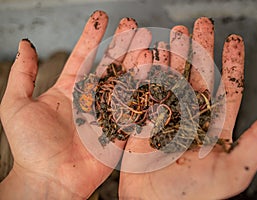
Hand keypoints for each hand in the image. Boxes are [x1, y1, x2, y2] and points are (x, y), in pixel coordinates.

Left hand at [0, 11, 136, 198]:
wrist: (48, 181)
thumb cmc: (30, 147)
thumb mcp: (15, 105)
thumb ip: (23, 74)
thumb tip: (25, 44)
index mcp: (70, 90)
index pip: (84, 56)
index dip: (92, 36)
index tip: (101, 17)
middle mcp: (92, 99)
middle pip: (111, 66)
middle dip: (122, 45)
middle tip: (134, 26)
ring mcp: (109, 113)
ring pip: (126, 82)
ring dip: (137, 62)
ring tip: (147, 43)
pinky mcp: (122, 130)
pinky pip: (136, 107)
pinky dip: (145, 90)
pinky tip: (153, 72)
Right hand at [118, 18, 256, 198]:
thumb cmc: (193, 196)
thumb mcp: (232, 170)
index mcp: (214, 128)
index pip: (227, 89)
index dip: (231, 64)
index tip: (233, 41)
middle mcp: (191, 118)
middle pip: (198, 77)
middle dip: (199, 50)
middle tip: (200, 26)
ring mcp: (167, 117)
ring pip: (172, 78)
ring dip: (175, 55)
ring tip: (175, 33)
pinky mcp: (144, 120)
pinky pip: (147, 91)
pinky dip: (147, 71)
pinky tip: (149, 54)